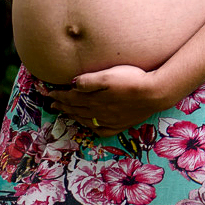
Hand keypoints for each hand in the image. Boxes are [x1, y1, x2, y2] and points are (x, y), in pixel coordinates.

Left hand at [46, 65, 173, 135]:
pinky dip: (91, 127)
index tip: (49, 93)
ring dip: (74, 115)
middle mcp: (99, 112)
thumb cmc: (132, 79)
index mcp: (94, 99)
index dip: (59, 95)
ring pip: (86, 120)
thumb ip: (89, 81)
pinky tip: (90, 125)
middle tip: (52, 104)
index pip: (71, 98)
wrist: (155, 93)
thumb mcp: (108, 75)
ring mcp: (110, 120)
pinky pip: (100, 129)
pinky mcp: (120, 124)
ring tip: (66, 112)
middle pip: (76, 109)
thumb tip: (72, 84)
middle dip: (63, 106)